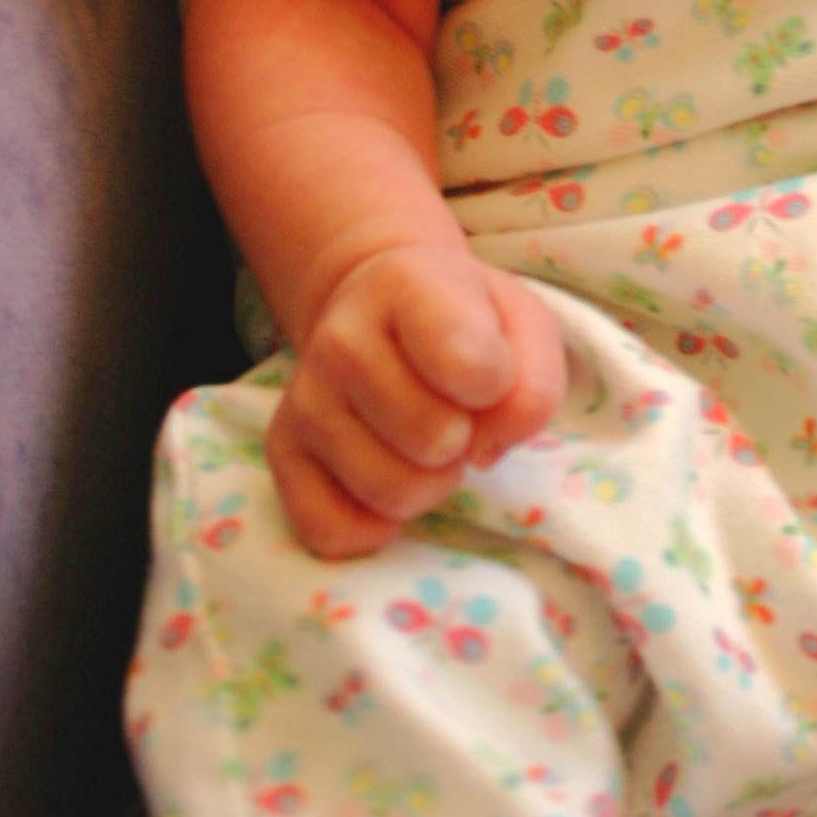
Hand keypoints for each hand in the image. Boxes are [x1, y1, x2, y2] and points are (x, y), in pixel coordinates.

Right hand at [267, 244, 564, 560]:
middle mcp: (342, 338)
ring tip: (425, 444)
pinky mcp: (282, 449)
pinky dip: (372, 528)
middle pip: (433, 441)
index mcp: (408, 287)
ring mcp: (304, 397)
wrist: (378, 306)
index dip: (498, 387)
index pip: (468, 364)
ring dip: (428, 484)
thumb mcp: (523, 324)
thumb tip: (488, 448)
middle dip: (464, 441)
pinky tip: (387, 485)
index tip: (489, 375)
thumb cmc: (464, 321)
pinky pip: (328, 529)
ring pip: (390, 493)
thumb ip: (535, 382)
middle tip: (457, 414)